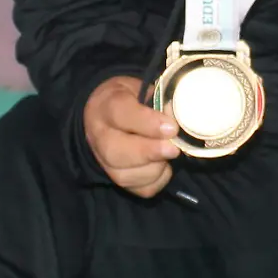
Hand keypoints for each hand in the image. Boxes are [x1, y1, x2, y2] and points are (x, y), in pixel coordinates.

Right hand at [82, 75, 179, 197]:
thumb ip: (158, 101)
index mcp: (106, 106)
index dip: (147, 123)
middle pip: (117, 151)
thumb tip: (178, 118)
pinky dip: (157, 180)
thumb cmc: (129, 100)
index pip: (120, 114)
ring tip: (168, 153)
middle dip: (150, 152)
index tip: (171, 127)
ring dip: (155, 167)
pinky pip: (140, 189)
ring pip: (127, 175)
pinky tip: (162, 165)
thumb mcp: (140, 88)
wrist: (104, 116)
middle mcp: (99, 137)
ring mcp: (104, 162)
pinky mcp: (117, 180)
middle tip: (173, 148)